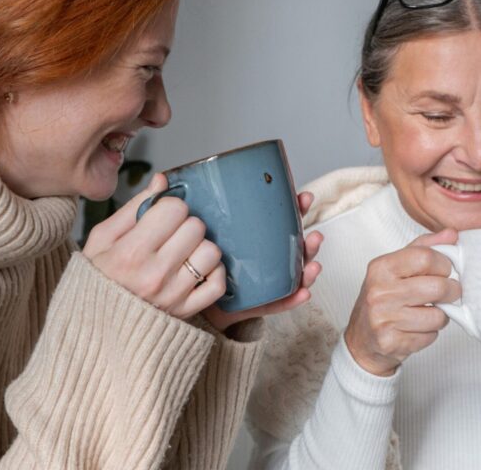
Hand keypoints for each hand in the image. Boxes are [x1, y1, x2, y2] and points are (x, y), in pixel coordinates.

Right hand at [83, 173, 225, 318]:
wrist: (92, 326)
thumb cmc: (97, 278)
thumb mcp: (102, 238)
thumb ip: (134, 206)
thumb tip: (162, 180)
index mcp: (131, 252)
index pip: (175, 209)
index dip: (169, 208)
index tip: (160, 217)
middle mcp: (155, 274)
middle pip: (196, 227)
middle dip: (185, 225)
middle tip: (170, 235)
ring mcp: (174, 295)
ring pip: (211, 252)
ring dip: (199, 248)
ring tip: (182, 253)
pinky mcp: (186, 312)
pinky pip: (218, 284)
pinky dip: (213, 274)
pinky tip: (196, 270)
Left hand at [202, 191, 323, 331]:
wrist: (191, 294)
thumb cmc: (200, 257)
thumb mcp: (202, 231)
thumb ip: (198, 209)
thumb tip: (165, 176)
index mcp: (260, 239)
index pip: (283, 222)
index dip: (297, 210)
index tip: (304, 198)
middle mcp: (269, 260)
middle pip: (297, 250)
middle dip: (310, 243)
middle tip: (315, 236)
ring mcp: (268, 283)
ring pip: (295, 276)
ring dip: (309, 271)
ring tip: (314, 266)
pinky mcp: (260, 304)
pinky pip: (280, 302)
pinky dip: (294, 299)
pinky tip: (303, 294)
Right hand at [344, 229, 460, 376]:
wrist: (362, 338)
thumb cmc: (383, 298)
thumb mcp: (396, 267)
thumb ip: (423, 248)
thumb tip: (452, 234)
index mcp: (381, 267)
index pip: (426, 257)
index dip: (444, 264)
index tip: (445, 270)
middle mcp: (379, 291)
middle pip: (437, 287)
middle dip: (452, 291)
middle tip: (449, 292)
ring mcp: (383, 318)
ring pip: (438, 315)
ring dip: (441, 315)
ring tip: (429, 312)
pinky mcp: (391, 341)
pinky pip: (430, 336)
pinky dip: (430, 333)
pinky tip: (417, 328)